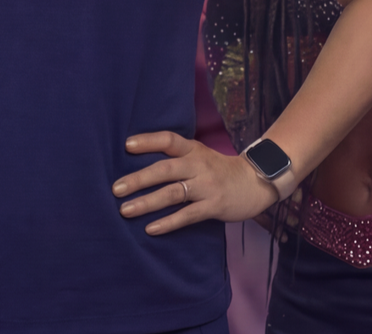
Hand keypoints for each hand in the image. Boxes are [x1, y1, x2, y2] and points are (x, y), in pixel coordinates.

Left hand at [114, 131, 280, 235]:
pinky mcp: (214, 206)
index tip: (127, 146)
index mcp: (194, 150)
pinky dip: (168, 222)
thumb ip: (177, 158)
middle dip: (139, 179)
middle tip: (116, 189)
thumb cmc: (219, 171)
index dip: (148, 141)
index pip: (169, 140)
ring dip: (147, 202)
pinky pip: (187, 215)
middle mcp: (199, 165)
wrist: (255, 183)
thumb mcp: (200, 156)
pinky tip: (151, 229)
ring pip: (173, 193)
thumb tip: (138, 166)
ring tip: (125, 210)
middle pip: (165, 169)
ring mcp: (207, 186)